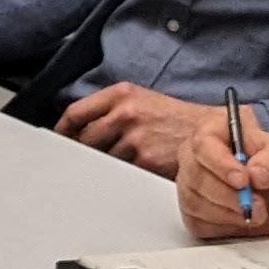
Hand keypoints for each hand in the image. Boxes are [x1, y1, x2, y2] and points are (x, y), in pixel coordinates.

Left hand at [53, 83, 232, 179]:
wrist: (210, 133)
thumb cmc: (175, 119)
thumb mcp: (142, 101)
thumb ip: (111, 110)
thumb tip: (80, 128)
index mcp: (121, 94)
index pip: (76, 113)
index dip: (62, 130)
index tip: (58, 140)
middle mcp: (125, 113)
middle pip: (83, 138)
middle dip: (82, 150)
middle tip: (84, 159)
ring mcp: (134, 137)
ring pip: (101, 158)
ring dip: (106, 163)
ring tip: (122, 162)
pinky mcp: (145, 160)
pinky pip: (121, 172)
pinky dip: (124, 174)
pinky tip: (135, 170)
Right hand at [177, 119, 268, 238]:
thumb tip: (256, 173)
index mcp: (214, 134)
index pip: (204, 145)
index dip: (221, 164)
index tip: (243, 181)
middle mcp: (195, 159)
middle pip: (197, 177)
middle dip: (230, 196)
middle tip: (258, 204)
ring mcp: (190, 186)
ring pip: (195, 203)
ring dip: (229, 213)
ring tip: (256, 212)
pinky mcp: (192, 213)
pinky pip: (198, 223)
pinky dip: (224, 226)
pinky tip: (241, 219)